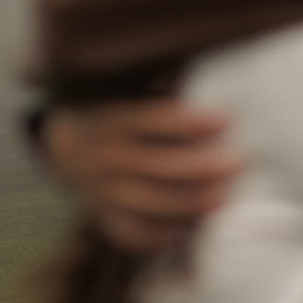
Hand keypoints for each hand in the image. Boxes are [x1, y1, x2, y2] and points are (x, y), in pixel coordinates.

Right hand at [39, 97, 241, 253]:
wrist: (63, 145)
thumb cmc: (115, 109)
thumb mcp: (126, 88)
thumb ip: (160, 83)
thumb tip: (196, 68)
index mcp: (111, 117)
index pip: (152, 119)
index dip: (189, 122)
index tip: (226, 120)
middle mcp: (104, 155)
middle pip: (156, 165)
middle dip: (201, 167)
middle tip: (239, 163)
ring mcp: (102, 189)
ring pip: (148, 202)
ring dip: (190, 203)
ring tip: (224, 197)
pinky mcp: (105, 216)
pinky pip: (131, 232)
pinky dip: (159, 234)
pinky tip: (187, 228)